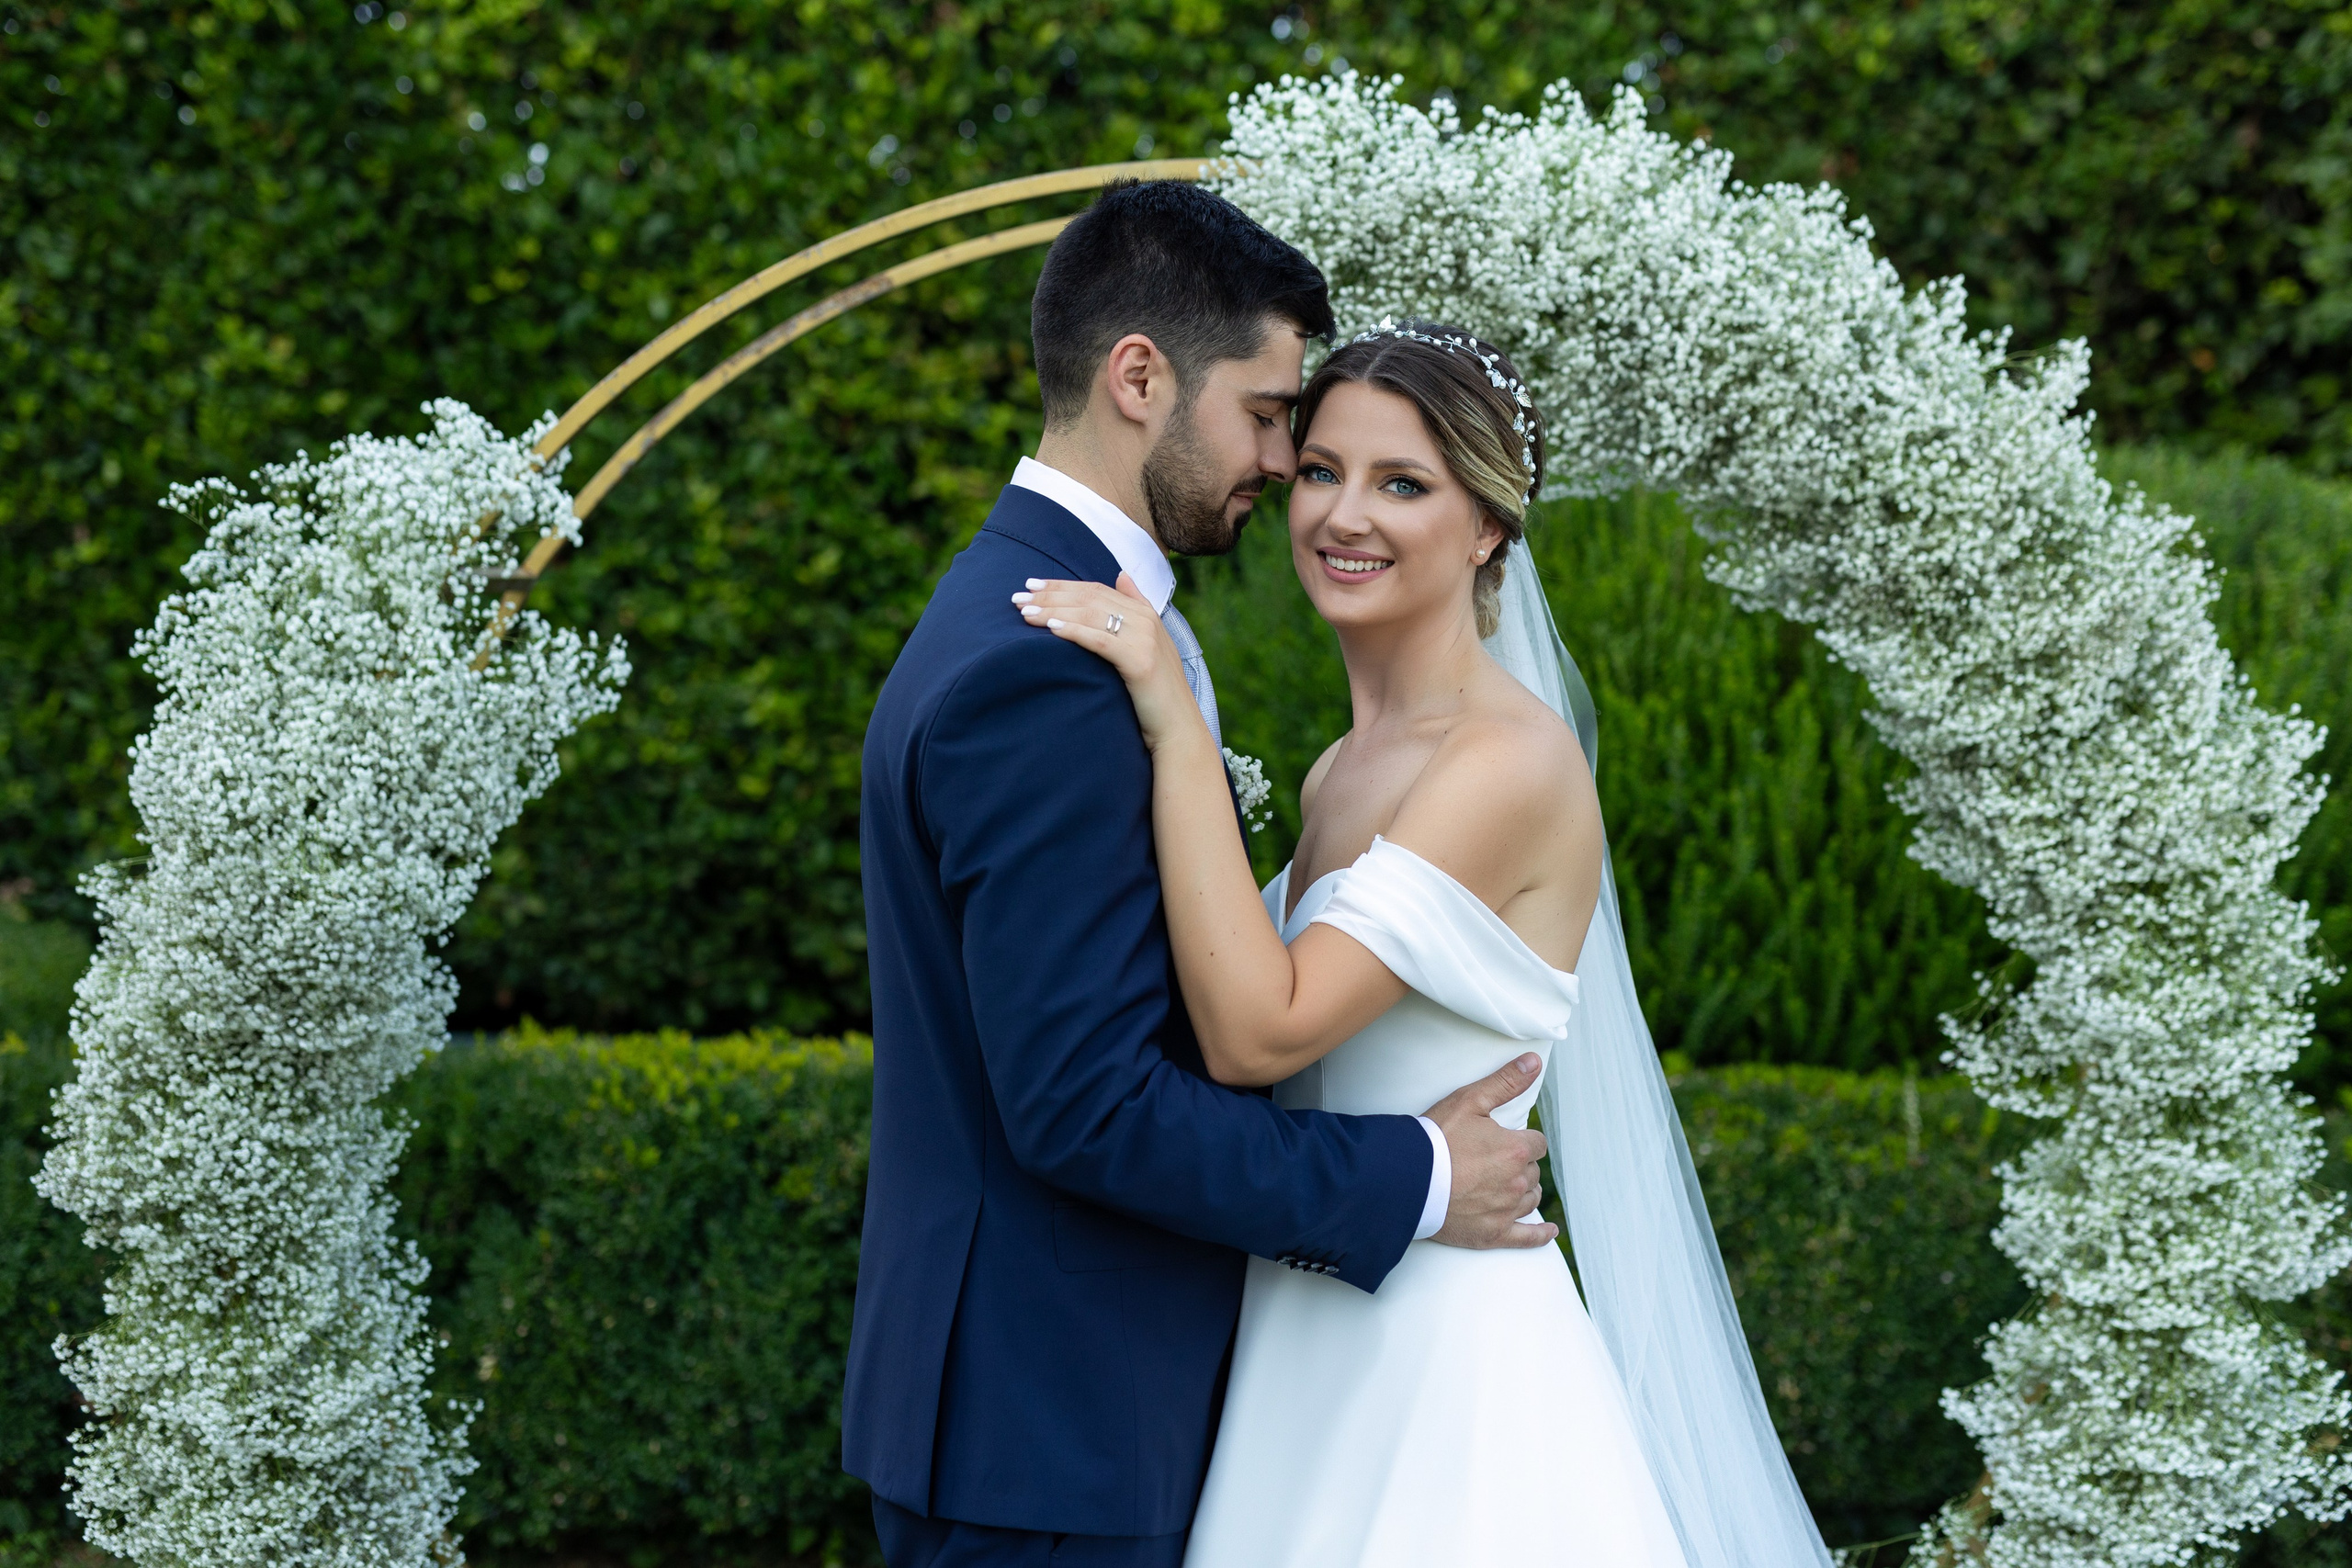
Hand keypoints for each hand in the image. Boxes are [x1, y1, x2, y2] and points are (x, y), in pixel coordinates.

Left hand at [1014, 573, 1205, 753]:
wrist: (1178, 727)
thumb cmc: (1156, 691)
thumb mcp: (1150, 642)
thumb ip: (1136, 607)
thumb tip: (1122, 574)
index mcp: (1146, 613)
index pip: (1096, 589)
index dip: (1062, 585)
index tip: (1032, 586)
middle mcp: (1146, 620)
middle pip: (1089, 598)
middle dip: (1051, 595)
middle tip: (1017, 598)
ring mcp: (1145, 639)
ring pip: (1091, 615)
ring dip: (1054, 611)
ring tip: (1026, 614)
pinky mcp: (1140, 662)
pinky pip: (1100, 640)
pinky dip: (1074, 631)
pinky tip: (1051, 629)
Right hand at [1424, 1053, 1556, 1250]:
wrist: (1405, 1179)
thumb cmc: (1435, 1138)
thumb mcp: (1470, 1101)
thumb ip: (1505, 1082)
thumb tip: (1534, 1062)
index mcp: (1515, 1151)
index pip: (1536, 1144)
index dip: (1522, 1140)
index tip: (1505, 1141)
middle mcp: (1516, 1183)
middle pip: (1532, 1172)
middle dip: (1519, 1165)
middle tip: (1492, 1161)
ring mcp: (1506, 1211)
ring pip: (1530, 1199)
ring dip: (1522, 1191)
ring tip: (1504, 1186)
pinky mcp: (1493, 1234)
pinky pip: (1528, 1237)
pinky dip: (1540, 1234)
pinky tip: (1548, 1231)